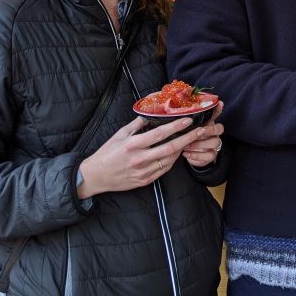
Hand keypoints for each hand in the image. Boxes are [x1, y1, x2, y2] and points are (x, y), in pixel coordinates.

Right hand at [77, 116, 207, 197]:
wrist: (96, 176)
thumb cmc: (107, 153)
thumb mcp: (119, 134)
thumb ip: (136, 125)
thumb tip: (150, 114)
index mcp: (133, 145)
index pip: (159, 134)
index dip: (175, 127)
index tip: (188, 120)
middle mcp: (139, 159)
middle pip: (170, 148)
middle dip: (188, 139)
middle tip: (200, 131)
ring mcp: (143, 172)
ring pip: (169, 160)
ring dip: (182, 150)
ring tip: (190, 140)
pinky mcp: (145, 181)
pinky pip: (163, 170)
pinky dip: (172, 161)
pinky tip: (177, 153)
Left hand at [183, 102, 224, 167]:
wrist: (190, 155)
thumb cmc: (188, 138)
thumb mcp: (186, 129)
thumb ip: (186, 121)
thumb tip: (177, 110)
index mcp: (208, 124)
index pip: (216, 114)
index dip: (218, 109)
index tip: (220, 103)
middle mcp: (214, 133)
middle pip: (219, 128)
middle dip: (209, 130)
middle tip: (198, 131)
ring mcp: (214, 144)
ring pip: (214, 142)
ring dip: (199, 144)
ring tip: (186, 146)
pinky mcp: (212, 155)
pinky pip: (209, 155)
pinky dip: (196, 155)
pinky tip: (186, 153)